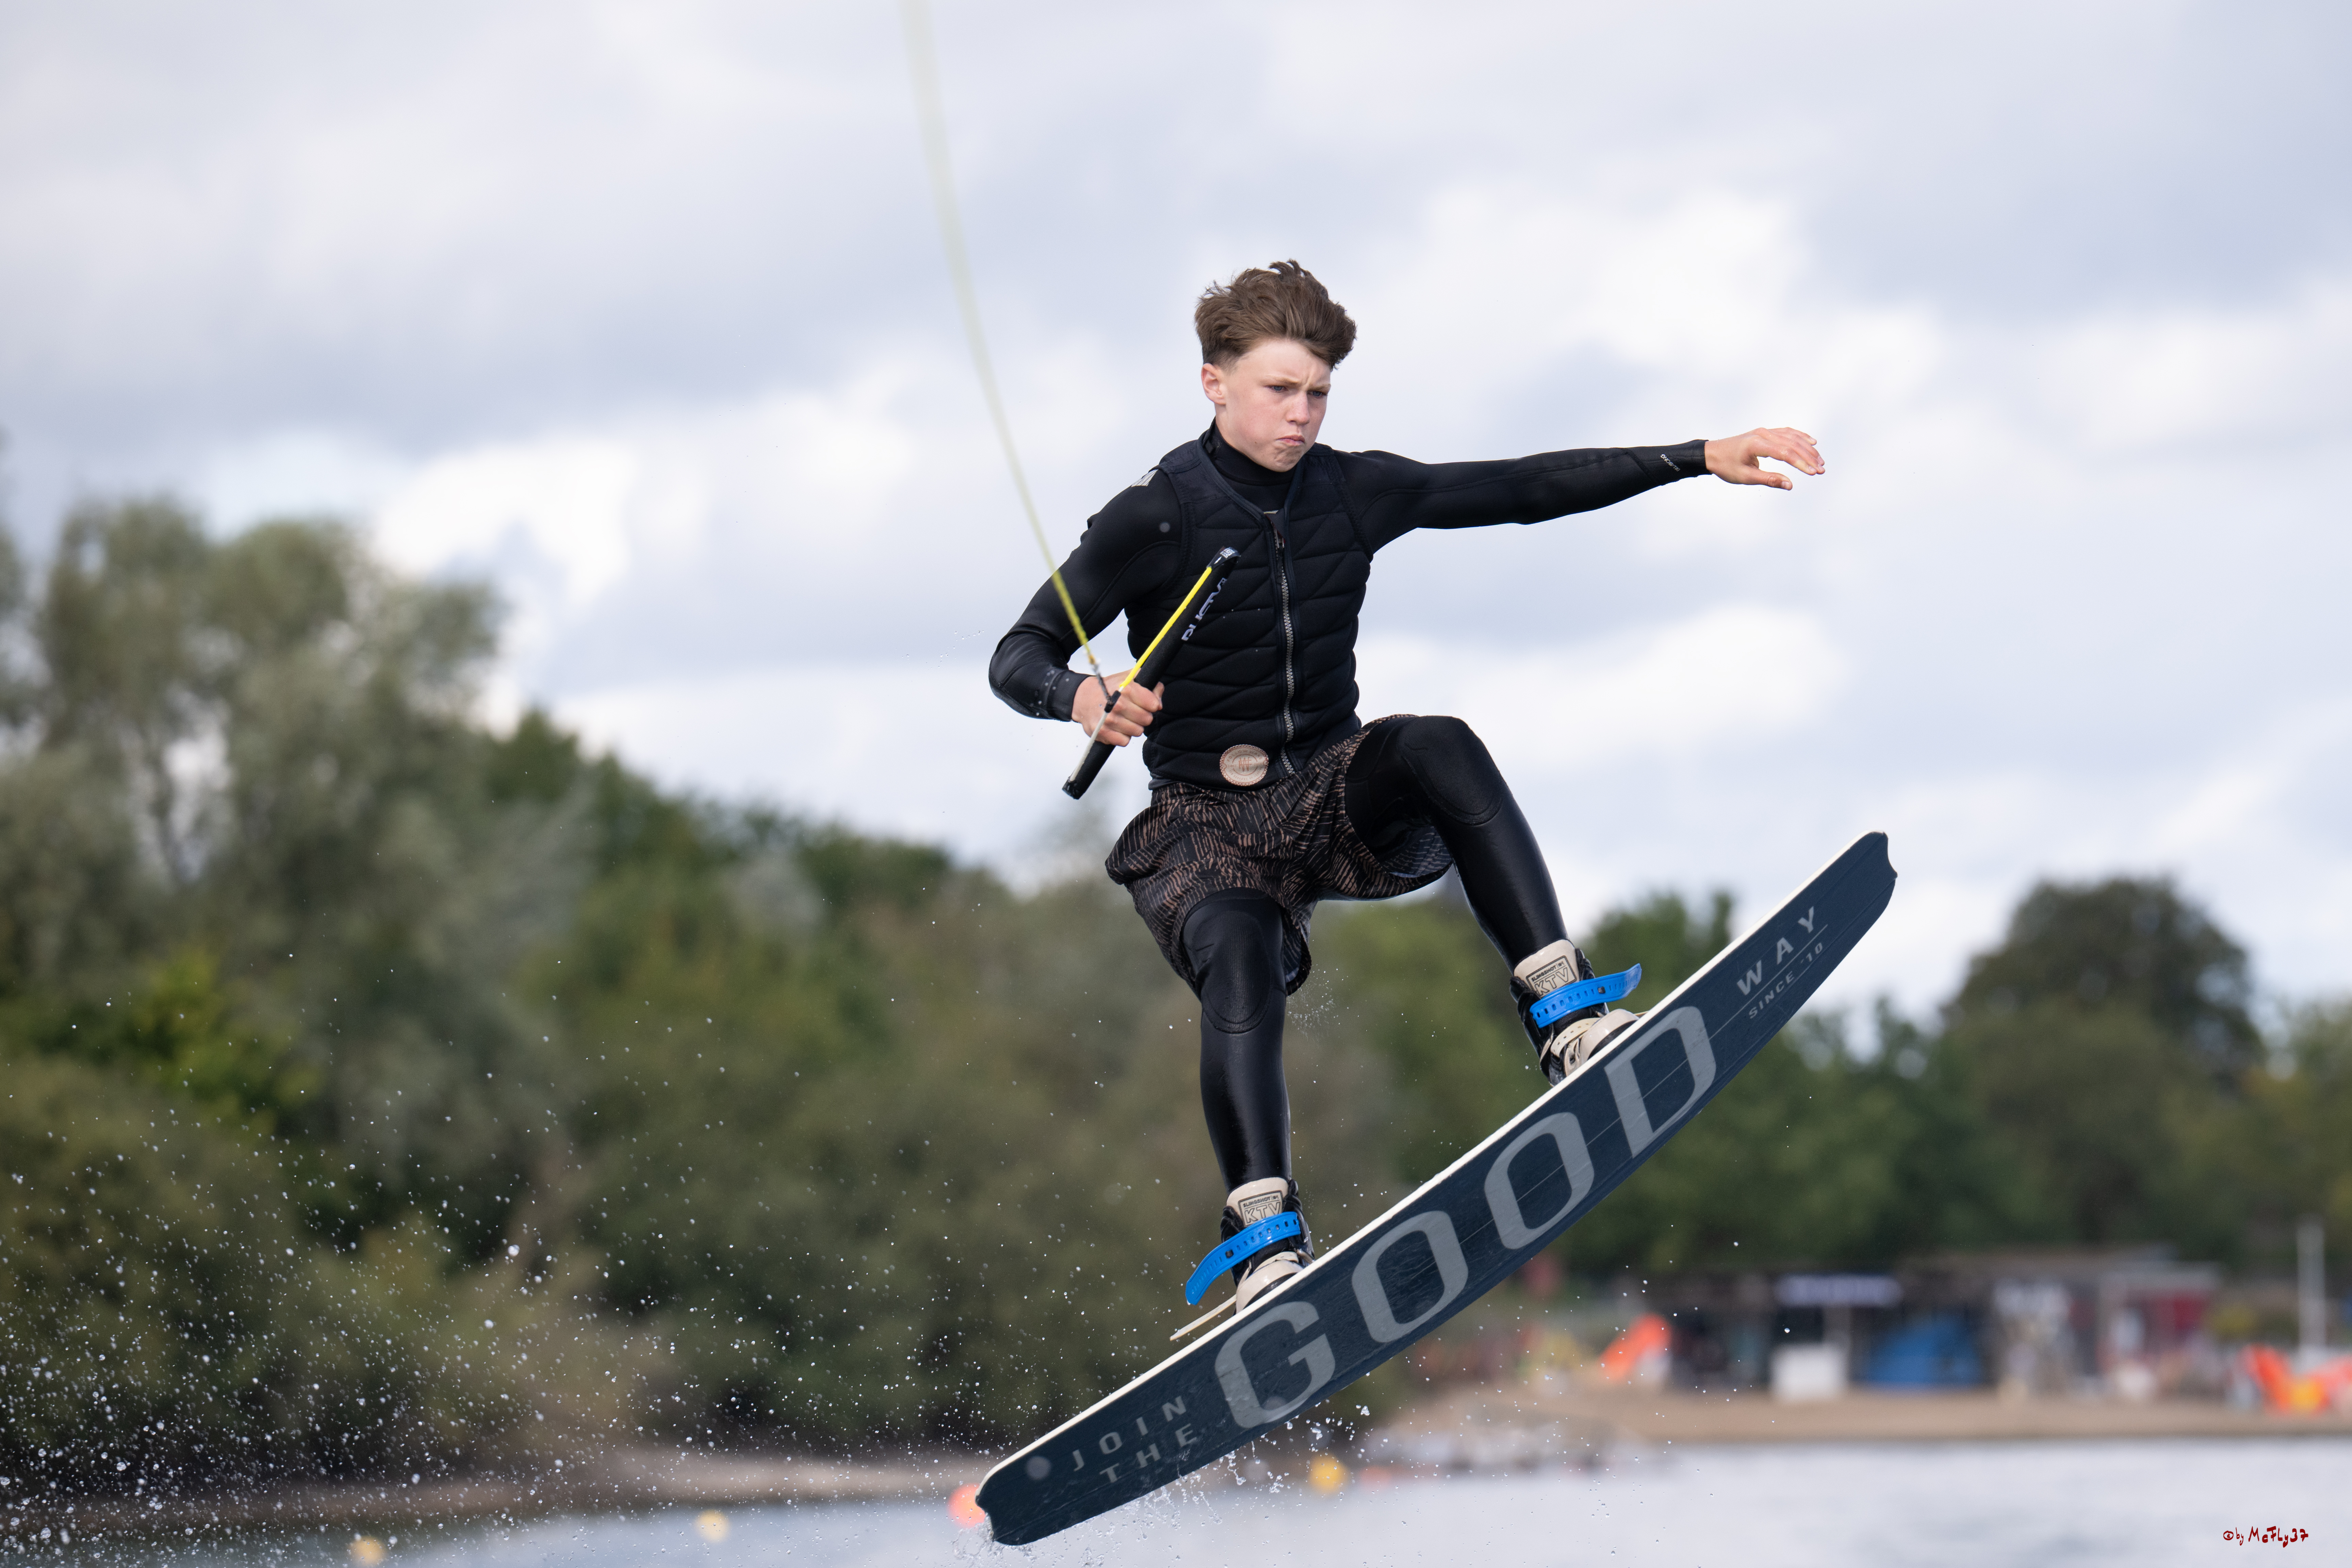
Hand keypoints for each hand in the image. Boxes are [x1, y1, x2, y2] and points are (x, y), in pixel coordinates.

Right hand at [1073, 672, 1162, 745]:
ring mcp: (1109, 720)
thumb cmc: (1106, 689)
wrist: (1083, 698)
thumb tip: (1158, 703)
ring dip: (1133, 727)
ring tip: (1124, 719)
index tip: (1145, 703)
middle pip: (1147, 719)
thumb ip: (1149, 686)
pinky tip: (1116, 727)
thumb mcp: (1129, 679)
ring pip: (1137, 731)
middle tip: (1133, 712)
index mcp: (1126, 689)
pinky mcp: (1103, 733)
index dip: (1151, 705)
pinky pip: (1125, 741)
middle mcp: (1118, 704)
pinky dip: (1122, 736)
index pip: (1153, 704)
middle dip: (1142, 717)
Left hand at [1704, 427, 1823, 488]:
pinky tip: (1811, 443)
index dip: (1801, 463)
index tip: (1814, 473)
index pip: (1785, 453)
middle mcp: (1763, 434)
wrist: (1712, 453)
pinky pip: (1787, 433)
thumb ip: (1769, 479)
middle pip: (1792, 444)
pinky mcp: (1765, 433)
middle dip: (1808, 457)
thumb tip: (1790, 484)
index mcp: (1757, 444)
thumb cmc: (1726, 466)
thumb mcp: (1745, 477)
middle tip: (1822, 469)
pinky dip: (1800, 437)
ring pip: (1792, 437)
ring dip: (1807, 448)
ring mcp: (1765, 431)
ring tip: (1819, 460)